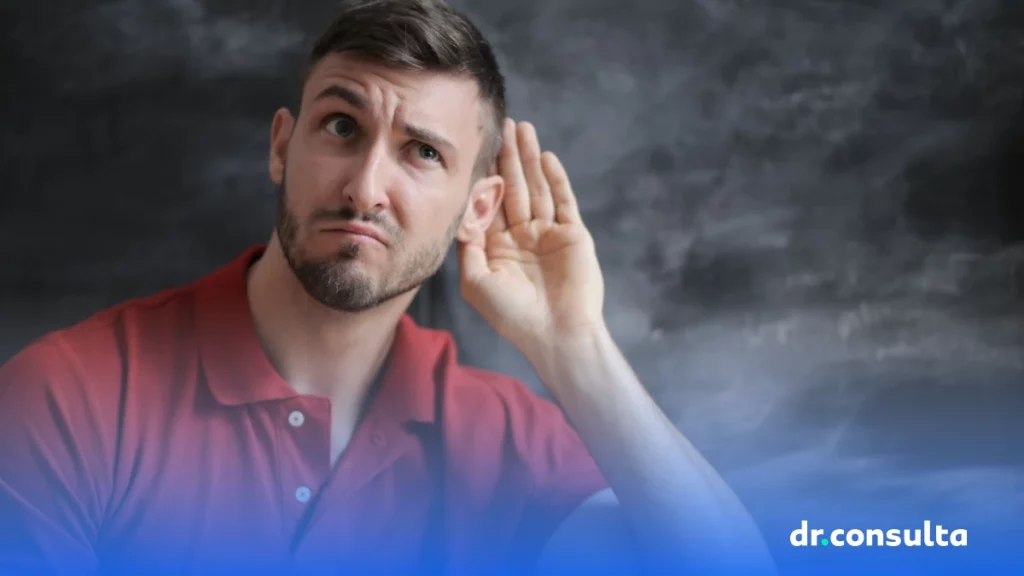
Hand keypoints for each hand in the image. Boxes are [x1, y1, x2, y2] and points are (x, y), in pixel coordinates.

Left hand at [457, 118, 605, 349]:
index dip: (484, 176)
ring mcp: (549, 234)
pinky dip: (556, 179)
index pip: (490, 203)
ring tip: (524, 128)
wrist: (556, 334)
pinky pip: (564, 201)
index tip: (475, 148)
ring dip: (530, 159)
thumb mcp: (476, 282)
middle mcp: (523, 236)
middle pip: (514, 188)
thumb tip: (458, 214)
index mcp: (498, 247)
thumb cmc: (512, 315)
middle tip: (503, 125)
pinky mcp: (573, 235)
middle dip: (508, 157)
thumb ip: (467, 246)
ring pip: (538, 188)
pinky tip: (546, 157)